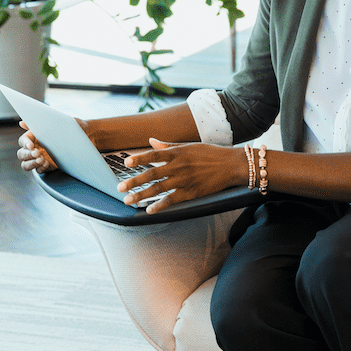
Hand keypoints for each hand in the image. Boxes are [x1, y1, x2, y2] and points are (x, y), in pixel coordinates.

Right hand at [16, 121, 57, 173]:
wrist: (74, 143)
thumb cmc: (60, 132)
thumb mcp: (50, 126)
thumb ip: (35, 124)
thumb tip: (21, 123)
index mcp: (32, 138)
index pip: (22, 141)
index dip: (25, 144)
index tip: (31, 146)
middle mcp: (32, 149)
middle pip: (21, 154)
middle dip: (28, 155)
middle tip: (37, 153)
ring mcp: (37, 159)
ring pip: (25, 165)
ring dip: (31, 163)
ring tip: (41, 160)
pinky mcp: (44, 167)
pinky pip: (38, 171)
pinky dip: (41, 168)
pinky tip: (47, 163)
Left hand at [118, 138, 242, 213]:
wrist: (231, 165)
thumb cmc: (210, 154)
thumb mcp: (189, 146)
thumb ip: (168, 146)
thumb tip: (151, 141)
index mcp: (177, 153)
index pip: (153, 155)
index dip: (139, 159)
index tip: (126, 163)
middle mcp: (178, 166)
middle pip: (152, 174)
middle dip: (134, 181)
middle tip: (119, 188)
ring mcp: (184, 180)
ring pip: (158, 188)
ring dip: (142, 195)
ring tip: (128, 200)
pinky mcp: (191, 192)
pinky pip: (172, 200)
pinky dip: (160, 205)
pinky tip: (149, 210)